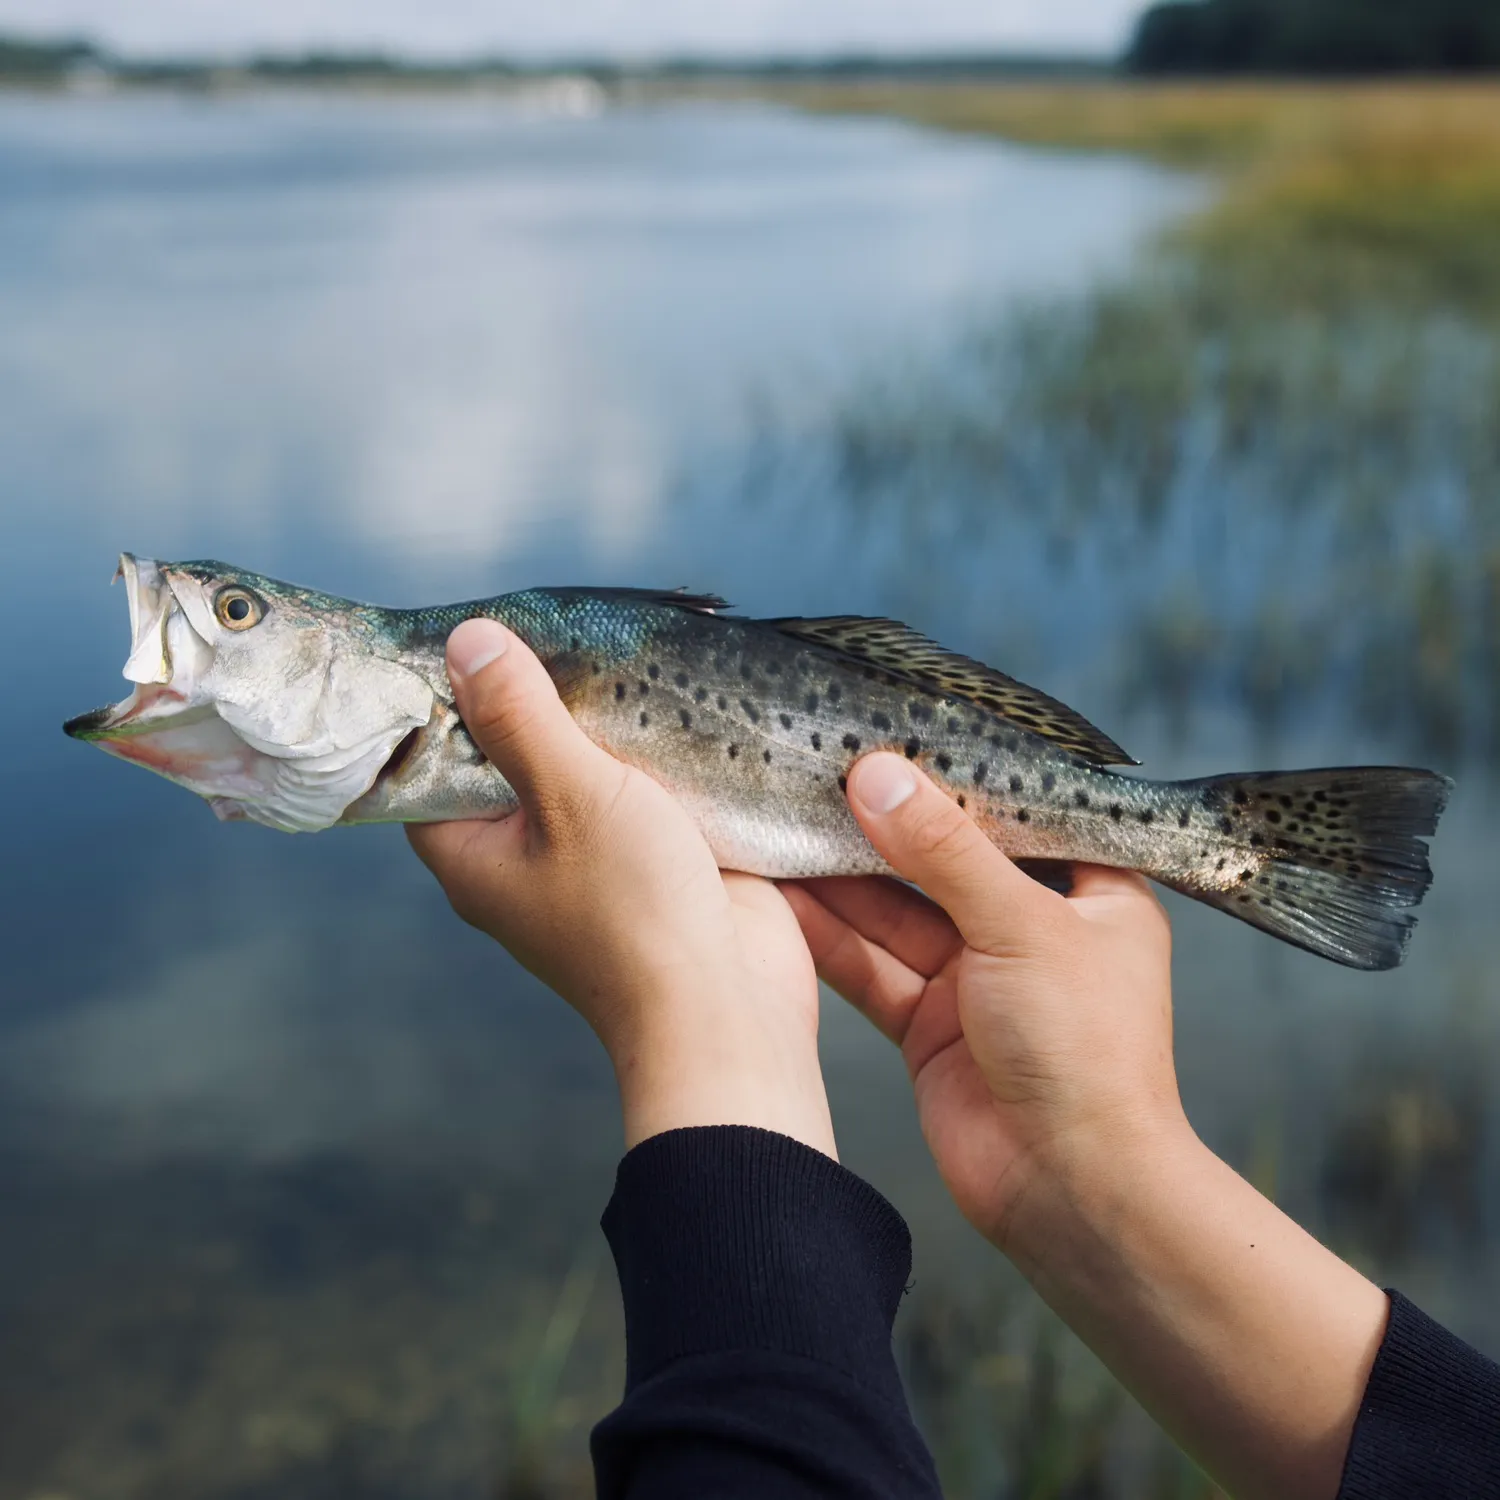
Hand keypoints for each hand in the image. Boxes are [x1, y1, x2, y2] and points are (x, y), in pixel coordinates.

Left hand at [408, 618, 834, 1157]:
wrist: (729, 1008)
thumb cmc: (634, 911)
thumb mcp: (572, 796)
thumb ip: (521, 717)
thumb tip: (466, 642)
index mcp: (473, 853)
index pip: (431, 761)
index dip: (446, 700)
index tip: (478, 637)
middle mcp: (522, 858)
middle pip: (513, 758)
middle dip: (539, 700)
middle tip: (559, 626)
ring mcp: (591, 862)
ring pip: (583, 771)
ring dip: (603, 725)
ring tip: (616, 647)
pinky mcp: (654, 860)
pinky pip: (641, 792)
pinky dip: (652, 752)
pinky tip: (670, 699)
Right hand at [785, 754, 1387, 1499]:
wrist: (1073, 1195)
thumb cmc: (1087, 1055)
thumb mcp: (1021, 926)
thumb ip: (945, 848)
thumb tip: (878, 774)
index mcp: (1091, 890)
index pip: (1016, 810)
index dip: (954, 772)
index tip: (890, 730)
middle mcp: (1033, 927)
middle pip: (944, 857)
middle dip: (881, 823)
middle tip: (813, 771)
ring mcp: (978, 977)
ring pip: (897, 911)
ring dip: (842, 876)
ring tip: (780, 819)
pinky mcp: (931, 1024)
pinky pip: (872, 965)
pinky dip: (829, 936)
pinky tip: (780, 895)